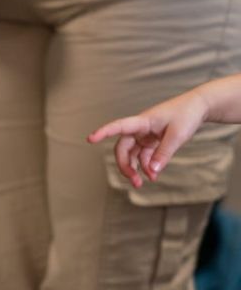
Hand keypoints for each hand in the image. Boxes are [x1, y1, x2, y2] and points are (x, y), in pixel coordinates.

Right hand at [87, 89, 210, 186]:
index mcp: (142, 122)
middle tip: (135, 181)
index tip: (90, 139)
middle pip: (123, 149)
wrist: (199, 106)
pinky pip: (144, 156)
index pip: (119, 127)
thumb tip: (152, 172)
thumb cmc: (187, 115)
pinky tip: (153, 175)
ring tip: (143, 183)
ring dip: (136, 169)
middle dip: (125, 166)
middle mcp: (139, 128)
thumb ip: (163, 154)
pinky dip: (147, 166)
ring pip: (132, 155)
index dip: (104, 133)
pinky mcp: (152, 140)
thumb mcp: (178, 135)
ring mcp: (145, 135)